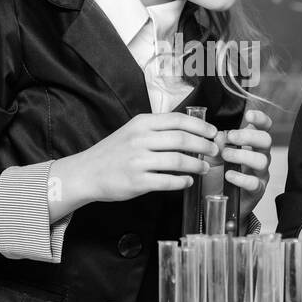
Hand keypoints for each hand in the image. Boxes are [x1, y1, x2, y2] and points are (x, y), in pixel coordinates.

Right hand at [54, 112, 216, 204]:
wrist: (86, 172)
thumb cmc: (113, 152)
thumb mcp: (132, 131)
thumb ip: (157, 129)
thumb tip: (190, 132)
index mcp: (142, 123)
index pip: (178, 120)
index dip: (200, 126)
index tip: (214, 132)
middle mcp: (140, 139)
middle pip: (182, 139)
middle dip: (204, 145)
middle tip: (215, 151)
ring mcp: (138, 161)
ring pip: (178, 160)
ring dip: (197, 164)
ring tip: (205, 167)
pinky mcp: (137, 181)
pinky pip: (168, 181)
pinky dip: (182, 181)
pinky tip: (188, 181)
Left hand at [202, 109, 272, 221]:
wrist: (217, 203)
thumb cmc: (217, 177)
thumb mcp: (212, 157)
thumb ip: (217, 145)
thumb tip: (219, 135)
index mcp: (251, 145)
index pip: (263, 127)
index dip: (260, 119)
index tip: (249, 115)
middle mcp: (259, 156)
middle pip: (266, 140)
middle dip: (249, 136)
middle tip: (231, 137)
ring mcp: (260, 174)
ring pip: (262, 160)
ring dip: (242, 155)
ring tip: (225, 156)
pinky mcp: (256, 191)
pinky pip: (254, 183)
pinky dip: (241, 178)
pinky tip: (229, 175)